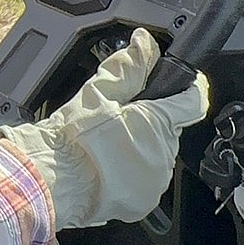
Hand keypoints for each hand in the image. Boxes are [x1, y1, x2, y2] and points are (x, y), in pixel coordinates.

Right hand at [0, 29, 207, 228]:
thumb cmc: (71, 139)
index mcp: (157, 122)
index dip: (187, 88)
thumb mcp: (98, 91)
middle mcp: (163, 154)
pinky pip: (147, 179)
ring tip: (109, 145)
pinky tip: (108, 166)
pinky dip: (133, 172)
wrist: (51, 181)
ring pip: (157, 154)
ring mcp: (155, 182)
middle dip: (151, 121)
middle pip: (169, 128)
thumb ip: (128, 65)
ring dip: (142, 146)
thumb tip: (144, 42)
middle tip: (119, 120)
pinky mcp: (145, 202)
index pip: (193, 100)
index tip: (181, 85)